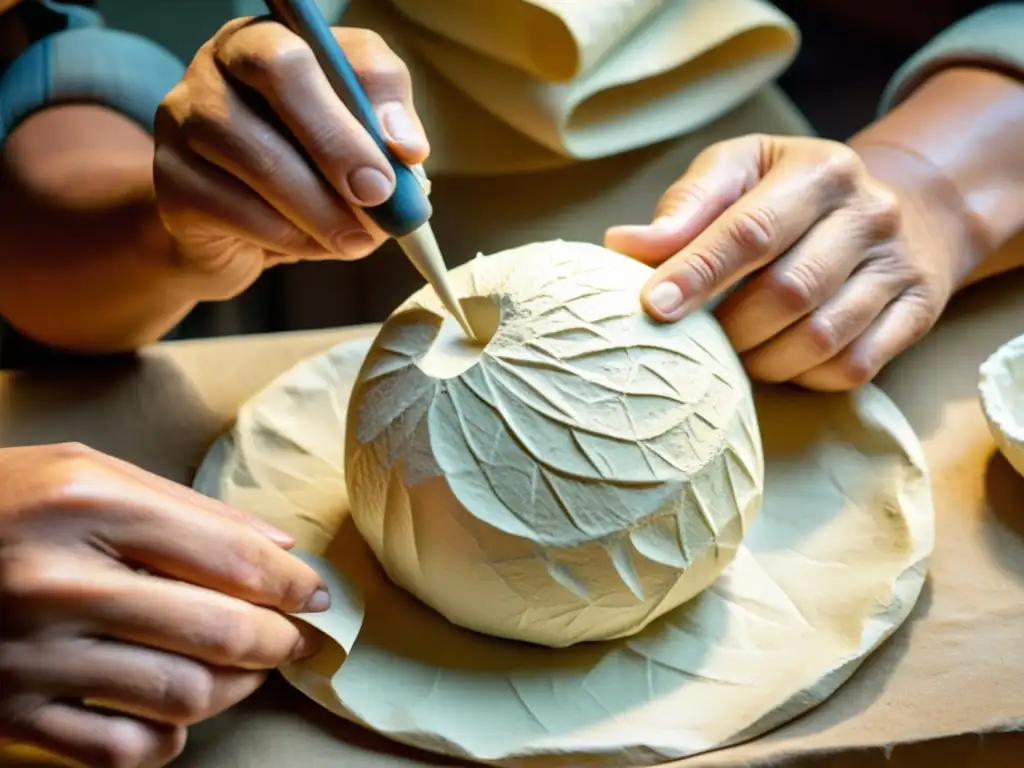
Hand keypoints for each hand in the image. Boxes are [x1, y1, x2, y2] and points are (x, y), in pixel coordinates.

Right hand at [0, 443, 327, 767]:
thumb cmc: (1, 501)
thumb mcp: (88, 473)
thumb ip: (187, 507)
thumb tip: (278, 546)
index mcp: (85, 503)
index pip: (228, 554)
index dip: (292, 581)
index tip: (320, 595)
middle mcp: (57, 580)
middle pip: (215, 630)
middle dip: (279, 640)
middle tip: (299, 639)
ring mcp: (29, 654)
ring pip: (178, 695)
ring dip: (235, 689)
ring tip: (249, 672)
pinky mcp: (6, 713)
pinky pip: (115, 752)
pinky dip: (165, 742)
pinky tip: (176, 720)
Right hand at [154, 18, 427, 299]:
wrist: (229, 237)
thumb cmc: (305, 175)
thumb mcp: (356, 145)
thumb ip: (385, 131)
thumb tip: (408, 149)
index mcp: (272, 41)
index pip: (324, 41)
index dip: (370, 92)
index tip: (407, 154)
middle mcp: (218, 63)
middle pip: (280, 70)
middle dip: (339, 140)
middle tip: (379, 196)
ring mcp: (184, 118)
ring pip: (260, 155)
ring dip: (322, 209)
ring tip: (357, 240)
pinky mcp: (171, 181)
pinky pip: (237, 209)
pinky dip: (289, 238)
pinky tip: (312, 246)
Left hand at [605, 134, 964, 390]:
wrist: (902, 209)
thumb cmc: (790, 195)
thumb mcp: (740, 173)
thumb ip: (685, 207)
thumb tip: (623, 245)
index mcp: (821, 169)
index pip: (750, 230)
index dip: (698, 273)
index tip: (653, 306)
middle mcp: (871, 213)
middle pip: (787, 291)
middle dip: (728, 327)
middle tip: (694, 338)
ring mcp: (899, 265)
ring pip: (820, 338)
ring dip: (761, 360)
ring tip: (732, 353)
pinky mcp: (918, 312)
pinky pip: (853, 367)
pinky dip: (804, 376)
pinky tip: (780, 361)